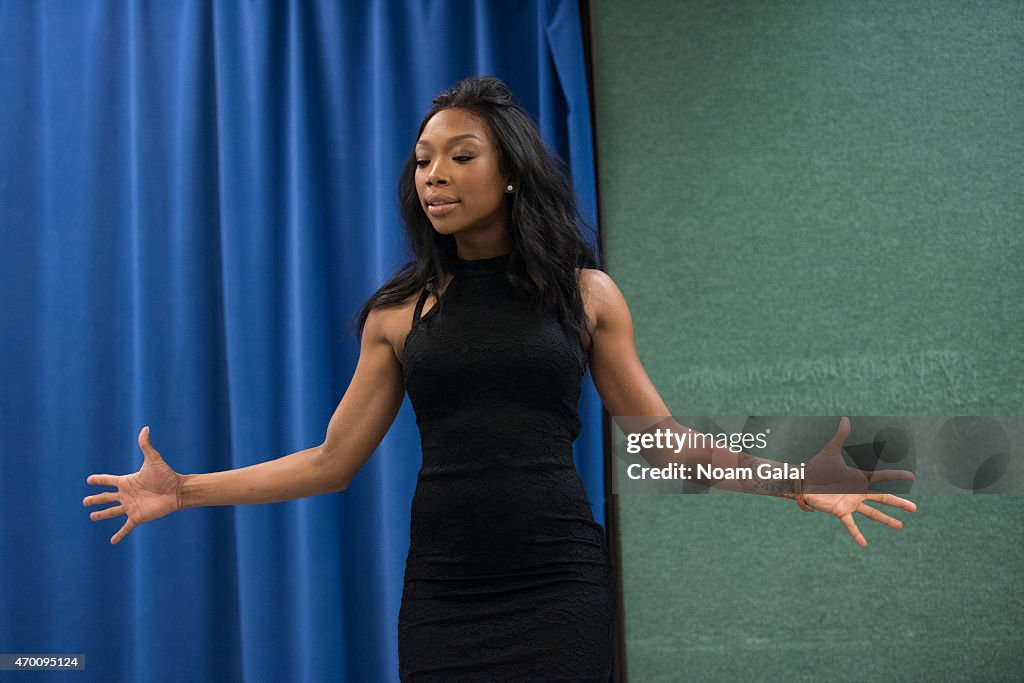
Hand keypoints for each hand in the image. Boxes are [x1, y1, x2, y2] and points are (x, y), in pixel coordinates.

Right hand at [83, 426, 182, 544]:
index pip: (108, 480)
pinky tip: (112, 541)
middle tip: (84, 502)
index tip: (89, 480)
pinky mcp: (137, 517)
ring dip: (102, 514)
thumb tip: (145, 428)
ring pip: (112, 512)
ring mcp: (131, 506)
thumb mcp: (153, 460)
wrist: (177, 491)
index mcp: (127, 481)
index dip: (99, 480)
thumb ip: (146, 445)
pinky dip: (119, 534)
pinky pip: (126, 528)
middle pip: (107, 497)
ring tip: (91, 516)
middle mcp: (127, 494)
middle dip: (96, 499)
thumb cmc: (166, 475)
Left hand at [802, 417, 916, 547]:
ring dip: (886, 520)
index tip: (912, 477)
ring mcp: (851, 503)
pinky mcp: (840, 511)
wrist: (803, 480)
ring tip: (900, 526)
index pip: (882, 478)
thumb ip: (840, 436)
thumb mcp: (831, 451)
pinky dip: (857, 534)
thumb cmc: (817, 467)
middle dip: (899, 503)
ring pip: (873, 513)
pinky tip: (864, 544)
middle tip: (915, 509)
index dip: (896, 477)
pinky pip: (851, 525)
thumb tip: (845, 418)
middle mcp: (858, 492)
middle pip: (883, 498)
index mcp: (859, 478)